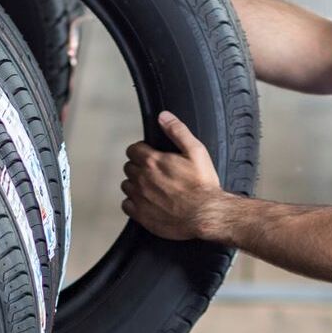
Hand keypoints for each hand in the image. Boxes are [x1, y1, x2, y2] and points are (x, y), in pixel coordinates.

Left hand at [121, 111, 225, 241]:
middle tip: (152, 171)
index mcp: (153, 161)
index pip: (133, 150)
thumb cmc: (202, 186)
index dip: (141, 150)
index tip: (149, 154)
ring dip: (135, 184)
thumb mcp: (196, 151)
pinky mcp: (141, 215)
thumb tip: (164, 117)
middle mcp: (142, 179)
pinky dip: (133, 203)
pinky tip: (145, 202)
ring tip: (150, 187)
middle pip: (129, 167)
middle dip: (138, 167)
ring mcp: (140, 198)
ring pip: (126, 185)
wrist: (205, 215)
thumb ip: (178, 131)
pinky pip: (126, 205)